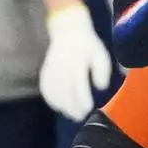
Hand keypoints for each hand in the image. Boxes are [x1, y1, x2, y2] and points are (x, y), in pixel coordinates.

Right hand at [39, 3, 112, 120]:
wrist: (68, 30)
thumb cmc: (88, 45)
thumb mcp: (100, 54)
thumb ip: (102, 71)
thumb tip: (101, 87)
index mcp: (78, 62)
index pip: (79, 85)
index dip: (83, 99)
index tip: (89, 109)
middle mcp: (63, 66)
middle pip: (65, 91)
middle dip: (72, 107)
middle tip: (80, 117)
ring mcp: (52, 68)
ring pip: (54, 91)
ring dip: (62, 106)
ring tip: (70, 114)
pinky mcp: (46, 70)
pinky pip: (45, 87)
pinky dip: (50, 99)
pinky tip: (57, 106)